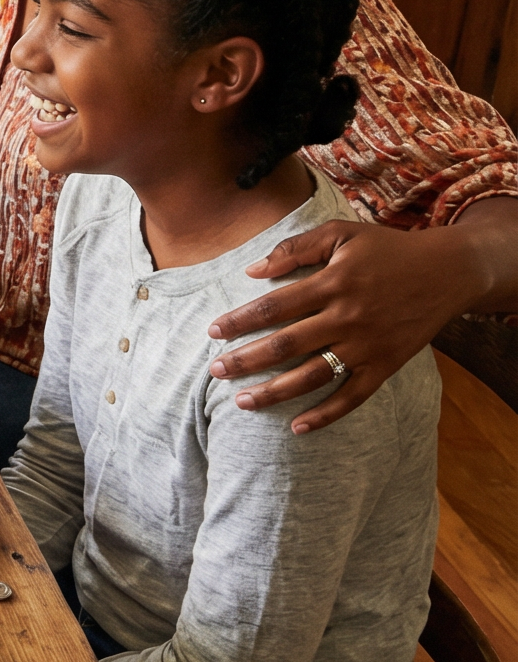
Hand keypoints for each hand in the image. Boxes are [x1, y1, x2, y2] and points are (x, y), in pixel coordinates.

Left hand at [208, 219, 490, 432]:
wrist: (449, 272)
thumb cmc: (387, 249)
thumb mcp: (342, 234)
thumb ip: (295, 248)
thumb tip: (252, 271)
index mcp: (332, 284)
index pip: (273, 306)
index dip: (239, 321)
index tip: (213, 332)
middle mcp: (347, 318)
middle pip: (286, 345)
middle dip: (245, 360)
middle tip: (216, 371)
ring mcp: (368, 345)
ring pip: (313, 376)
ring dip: (275, 392)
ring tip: (242, 402)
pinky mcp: (386, 365)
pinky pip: (353, 396)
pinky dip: (326, 415)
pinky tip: (298, 427)